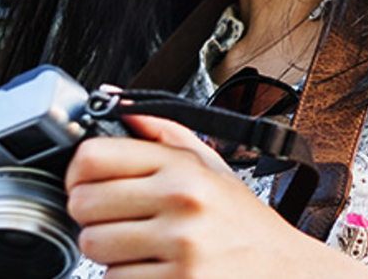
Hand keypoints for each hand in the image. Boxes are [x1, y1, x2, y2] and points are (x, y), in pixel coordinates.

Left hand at [64, 115, 367, 277]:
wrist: (289, 273)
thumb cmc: (244, 224)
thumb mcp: (210, 166)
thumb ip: (162, 133)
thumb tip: (116, 105)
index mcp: (182, 166)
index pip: (92, 157)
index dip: (78, 174)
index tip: (86, 184)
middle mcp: (180, 201)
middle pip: (83, 205)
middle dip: (92, 218)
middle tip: (118, 222)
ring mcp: (179, 247)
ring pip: (94, 248)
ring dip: (111, 254)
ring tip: (143, 249)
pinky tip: (156, 272)